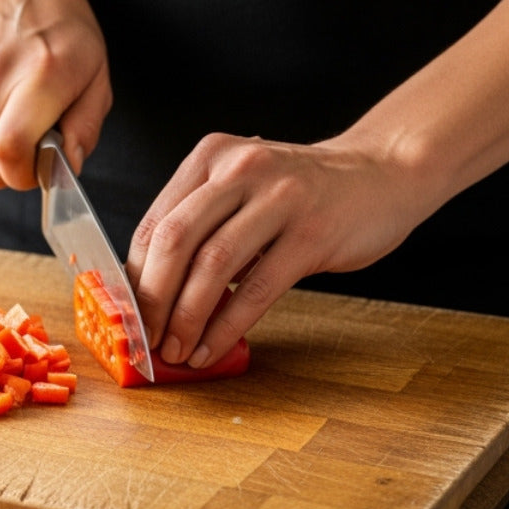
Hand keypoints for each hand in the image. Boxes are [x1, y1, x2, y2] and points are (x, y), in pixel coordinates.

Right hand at [0, 0, 110, 189]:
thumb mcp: (96, 73)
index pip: (9, 150)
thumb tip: (69, 167)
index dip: (24, 175)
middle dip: (12, 172)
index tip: (41, 167)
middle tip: (34, 147)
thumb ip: (86, 126)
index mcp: (41, 76)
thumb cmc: (59, 25)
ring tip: (18, 112)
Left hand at [125, 132, 436, 366]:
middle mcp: (240, 170)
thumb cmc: (304, 192)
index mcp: (211, 157)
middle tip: (144, 339)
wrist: (383, 174)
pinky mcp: (311, 234)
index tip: (125, 317)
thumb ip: (202, 227)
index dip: (133, 278)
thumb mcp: (243, 190)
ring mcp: (279, 199)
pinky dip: (226, 326)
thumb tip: (154, 295)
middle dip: (152, 301)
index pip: (154, 223)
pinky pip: (256, 289)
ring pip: (212, 266)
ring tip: (175, 350)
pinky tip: (211, 348)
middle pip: (174, 241)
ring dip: (186, 318)